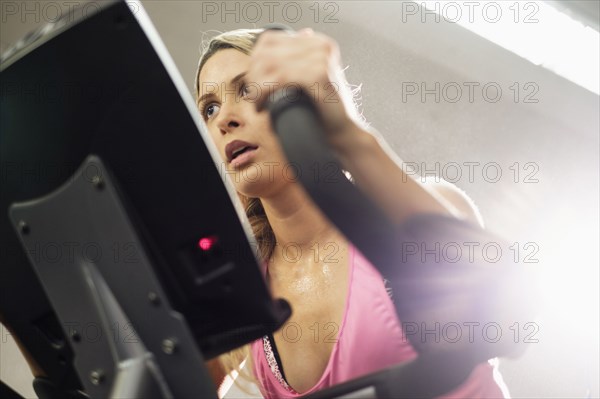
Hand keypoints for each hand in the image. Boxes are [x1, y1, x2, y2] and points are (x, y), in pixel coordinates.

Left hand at [247, 28, 359, 143]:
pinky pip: (279, 78)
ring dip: (256, 86)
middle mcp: (321, 46)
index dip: (254, 62)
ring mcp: (322, 58)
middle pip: (266, 51)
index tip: (253, 84)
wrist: (344, 134)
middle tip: (254, 98)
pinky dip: (264, 93)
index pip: (270, 40)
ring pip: (269, 64)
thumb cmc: (323, 113)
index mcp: (318, 43)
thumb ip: (294, 63)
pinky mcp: (319, 74)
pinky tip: (263, 106)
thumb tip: (270, 53)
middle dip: (253, 76)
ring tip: (258, 104)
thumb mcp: (307, 81)